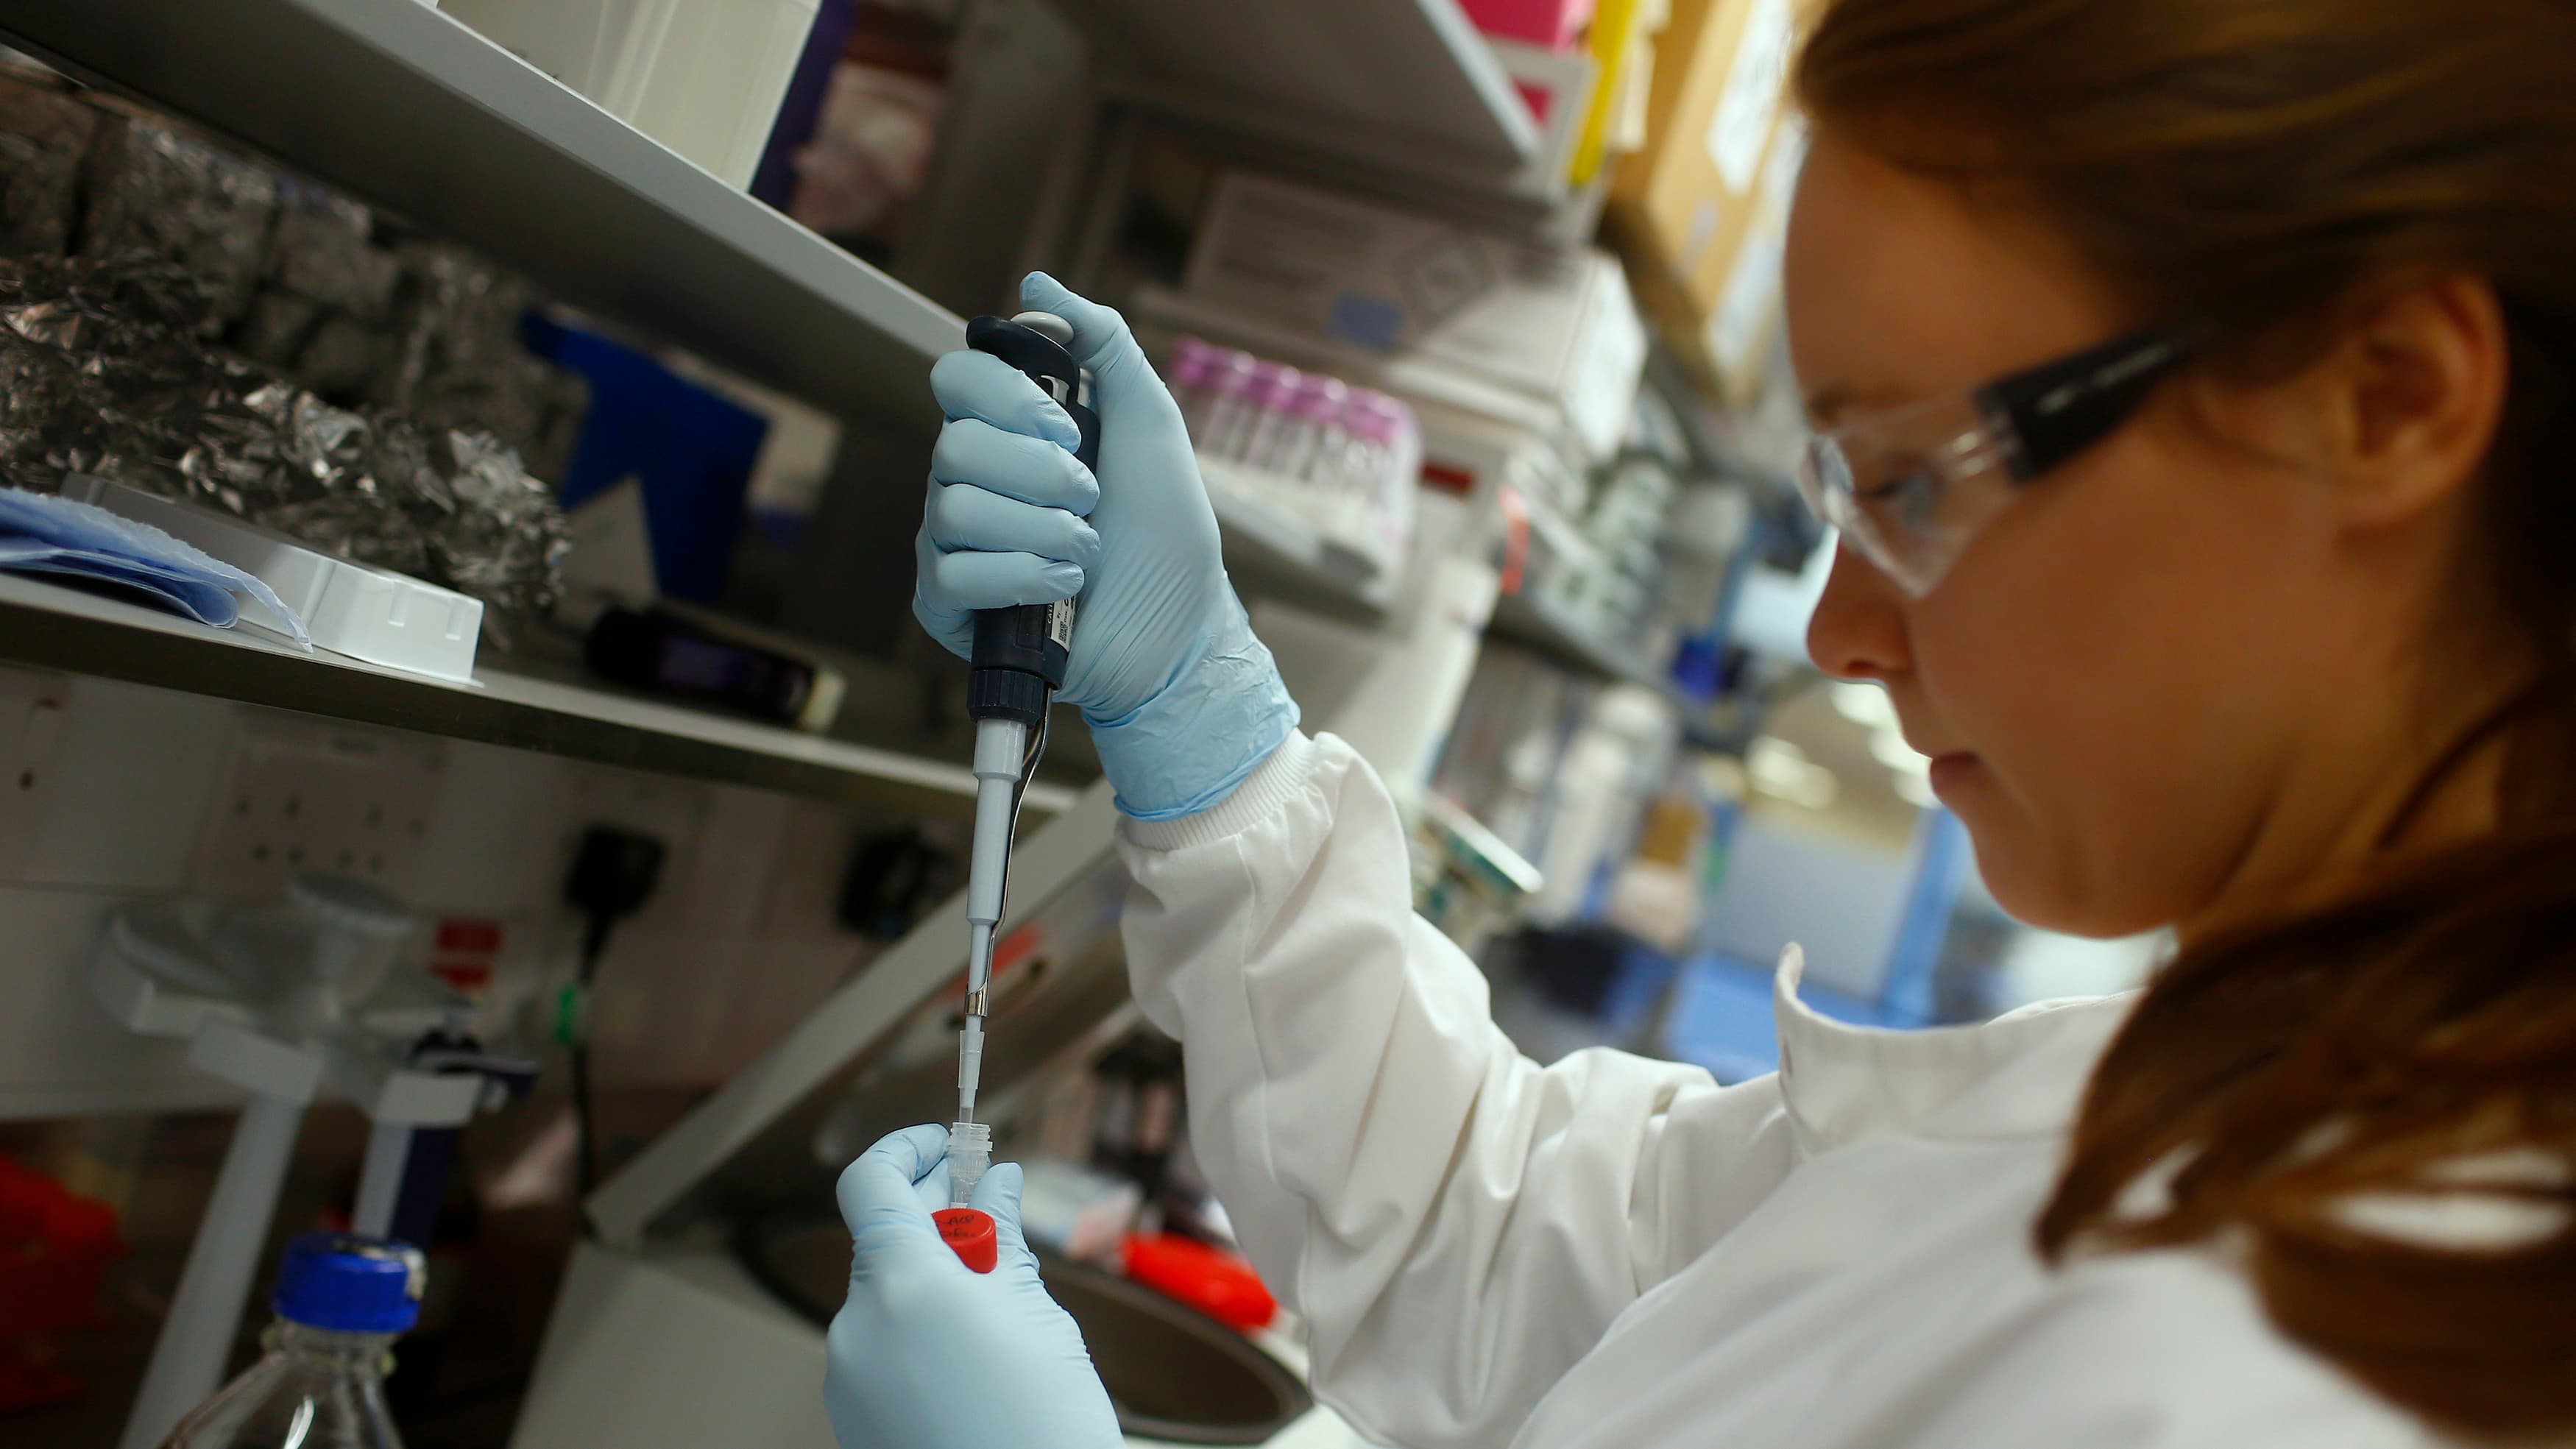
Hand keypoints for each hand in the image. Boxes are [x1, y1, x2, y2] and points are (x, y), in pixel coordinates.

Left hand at [824, 1125, 1122, 1448]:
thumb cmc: (1045, 1424)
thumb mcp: (1036, 1314)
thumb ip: (1000, 1240)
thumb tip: (993, 1182)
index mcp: (902, 1284)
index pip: (871, 1181)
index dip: (906, 1149)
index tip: (947, 1144)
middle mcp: (856, 1325)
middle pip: (883, 1241)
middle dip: (934, 1219)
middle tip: (992, 1214)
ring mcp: (847, 1377)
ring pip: (884, 1298)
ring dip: (931, 1281)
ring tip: (1000, 1309)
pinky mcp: (852, 1418)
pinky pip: (880, 1349)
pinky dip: (918, 1332)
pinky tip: (973, 1358)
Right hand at [914, 273, 1297, 819]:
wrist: (1183, 631)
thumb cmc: (1166, 532)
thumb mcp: (1149, 422)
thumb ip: (1103, 345)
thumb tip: (1036, 282)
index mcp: (1006, 433)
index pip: (956, 379)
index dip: (1005, 397)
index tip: (1066, 426)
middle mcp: (969, 482)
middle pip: (953, 445)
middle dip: (1038, 473)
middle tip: (1091, 498)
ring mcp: (952, 544)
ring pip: (954, 508)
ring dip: (1041, 530)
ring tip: (1086, 553)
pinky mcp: (948, 606)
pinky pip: (953, 572)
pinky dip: (1020, 576)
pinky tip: (1063, 589)